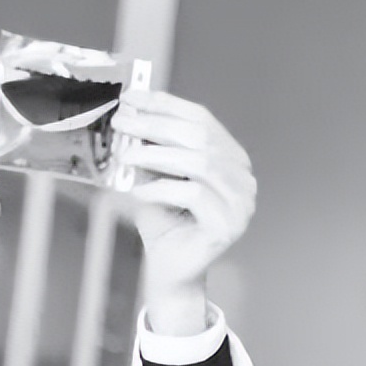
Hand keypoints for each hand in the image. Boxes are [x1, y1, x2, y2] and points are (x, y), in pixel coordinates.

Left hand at [113, 89, 255, 335]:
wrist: (169, 268)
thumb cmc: (164, 221)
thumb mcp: (153, 177)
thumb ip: (150, 149)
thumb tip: (130, 115)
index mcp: (230, 157)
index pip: (201, 119)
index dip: (165, 104)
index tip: (133, 97)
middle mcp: (242, 176)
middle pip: (200, 138)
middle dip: (156, 126)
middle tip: (122, 122)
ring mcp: (241, 202)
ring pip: (199, 163)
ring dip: (156, 156)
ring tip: (126, 156)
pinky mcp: (229, 225)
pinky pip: (194, 194)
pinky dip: (161, 189)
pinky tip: (138, 192)